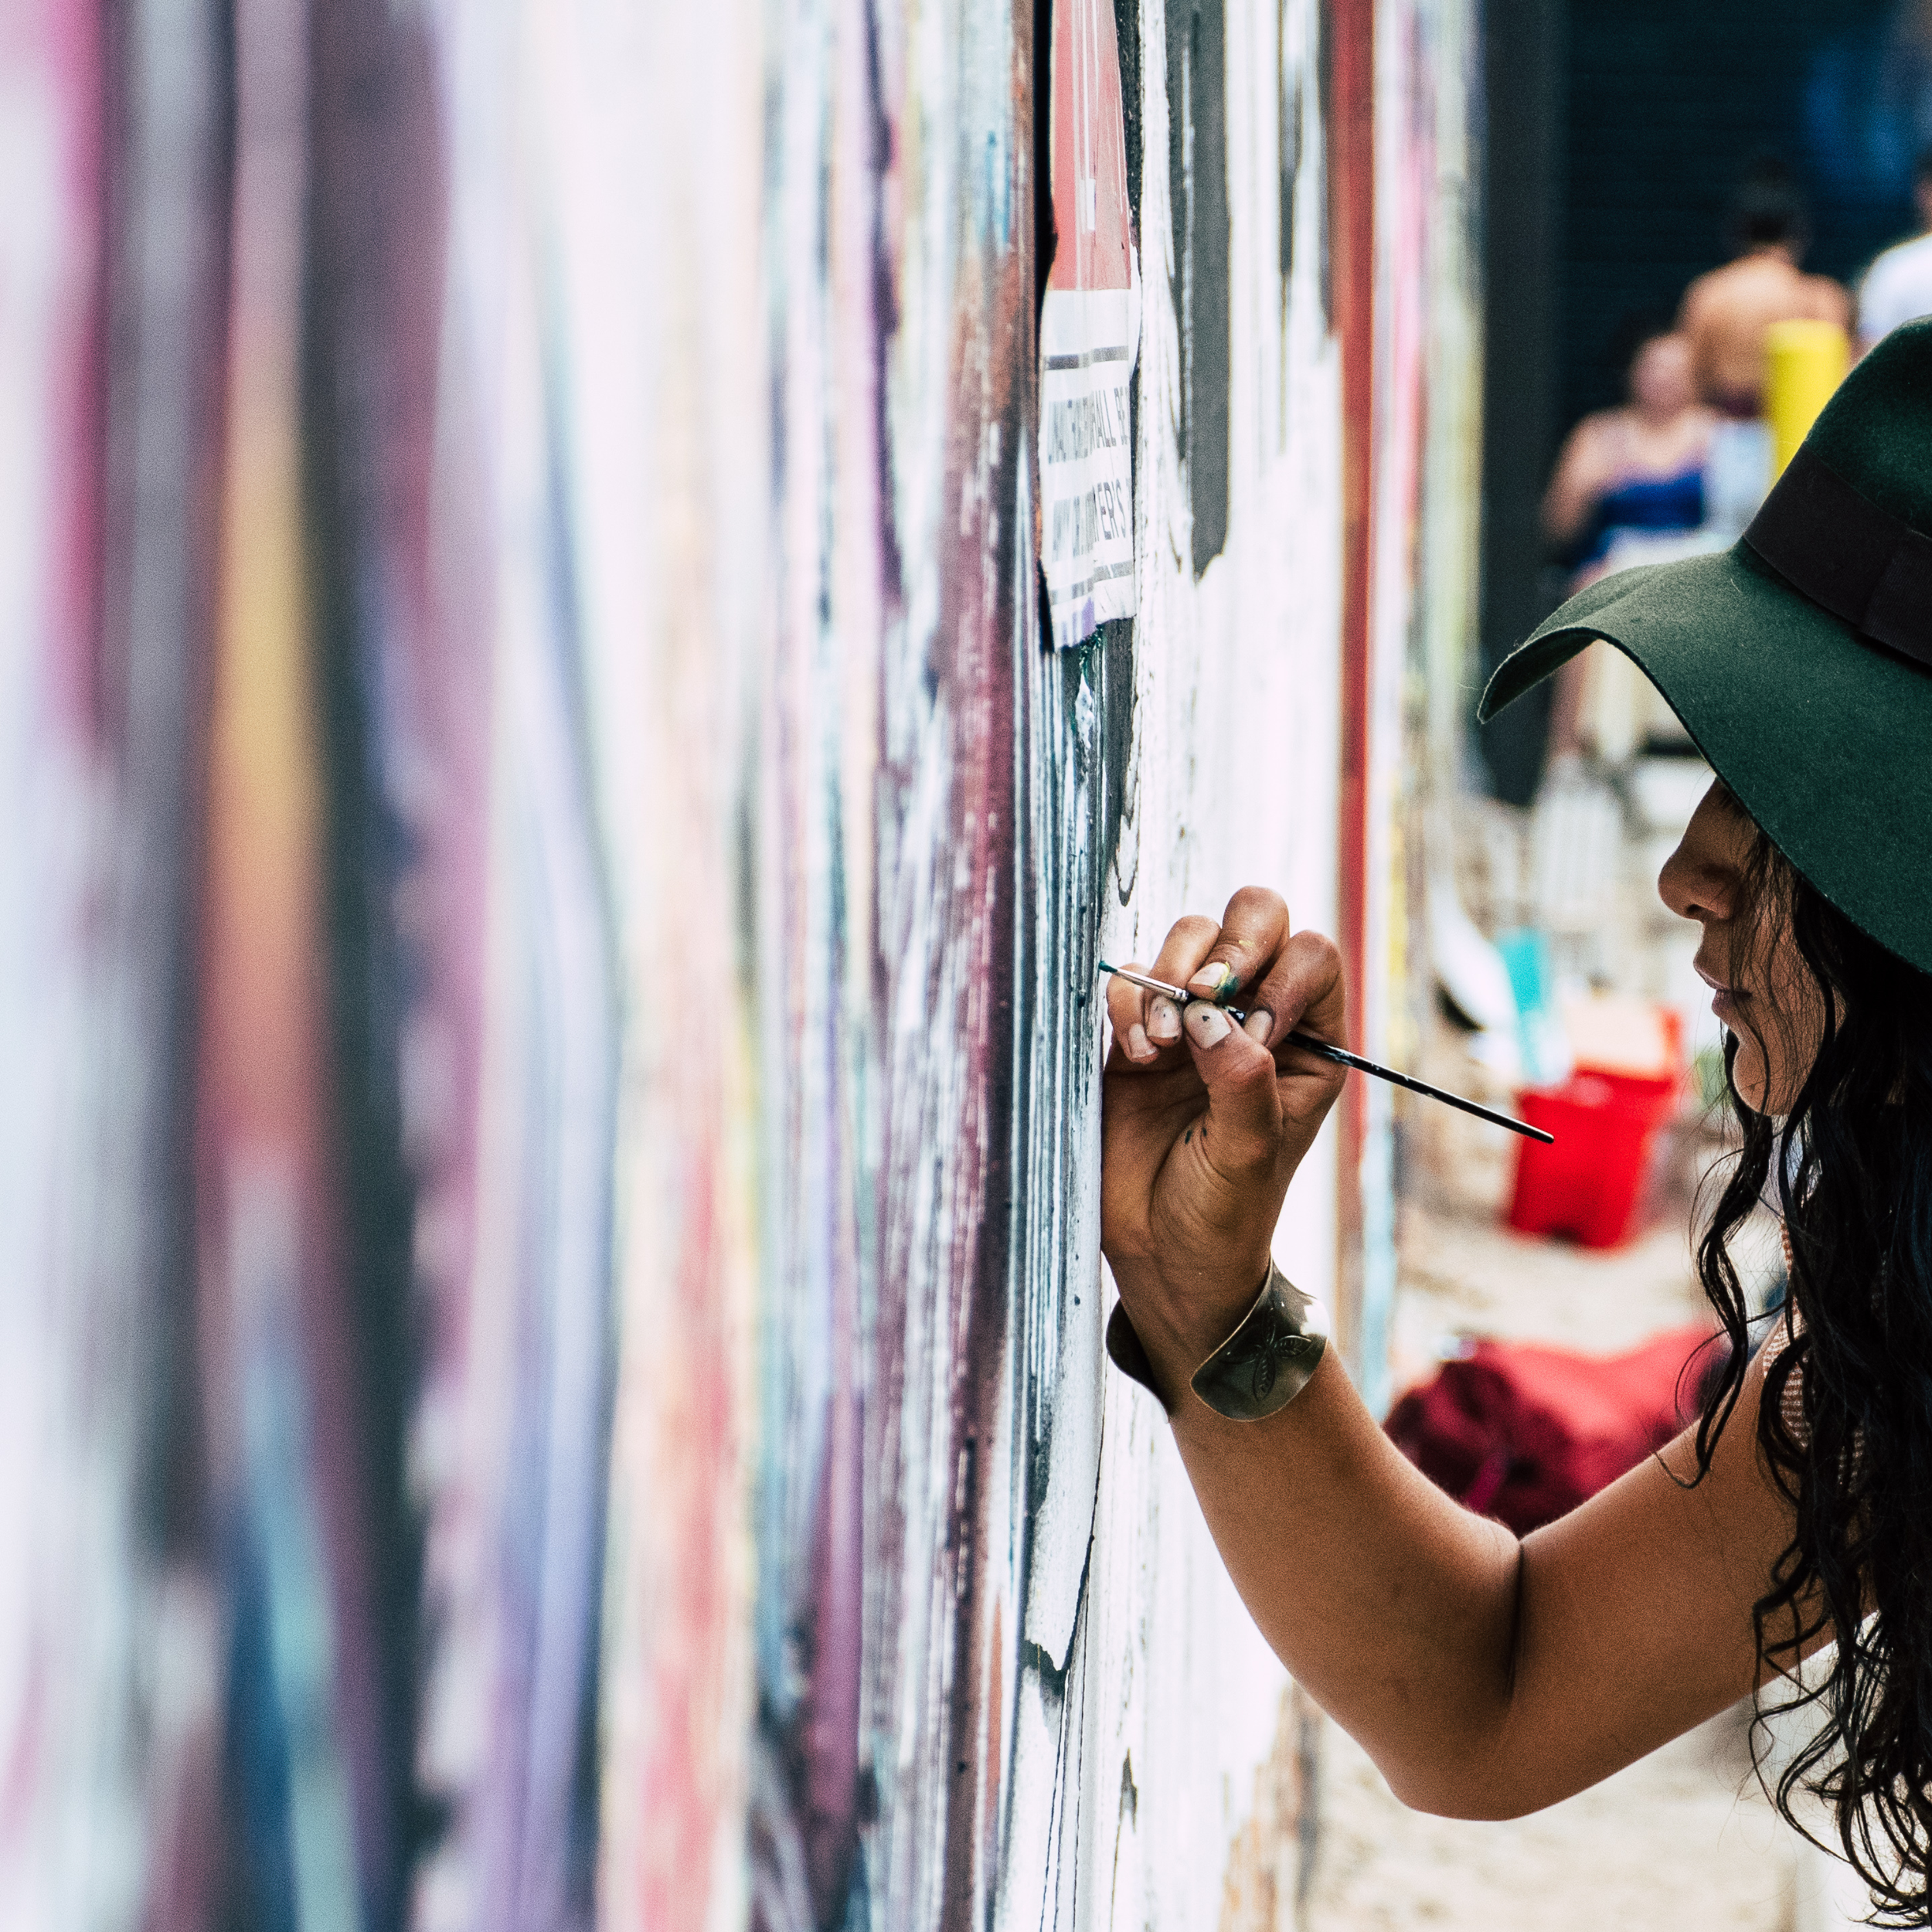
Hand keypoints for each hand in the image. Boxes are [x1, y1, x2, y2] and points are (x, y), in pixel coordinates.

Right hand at [1101, 888, 1346, 1371]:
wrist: (1161, 1258)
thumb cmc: (1225, 1216)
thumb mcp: (1248, 1156)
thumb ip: (1242, 1082)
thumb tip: (1212, 1014)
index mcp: (1307, 1044)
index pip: (1312, 958)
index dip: (1282, 974)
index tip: (1256, 1031)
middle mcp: (1253, 1019)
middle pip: (1255, 919)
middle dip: (1229, 945)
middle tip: (1204, 993)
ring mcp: (1193, 1019)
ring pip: (1189, 936)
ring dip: (1172, 973)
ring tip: (1160, 1043)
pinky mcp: (1135, 1033)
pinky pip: (1132, 981)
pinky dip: (1128, 1003)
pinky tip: (1134, 1056)